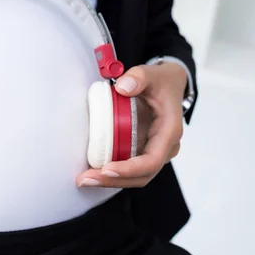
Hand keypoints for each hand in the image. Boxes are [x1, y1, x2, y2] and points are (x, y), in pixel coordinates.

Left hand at [77, 62, 186, 187]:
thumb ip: (138, 77)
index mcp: (169, 131)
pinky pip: (130, 169)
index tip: (107, 169)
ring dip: (111, 181)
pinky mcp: (144, 151)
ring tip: (84, 179)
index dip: (130, 168)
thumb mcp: (151, 73)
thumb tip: (123, 88)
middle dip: (114, 180)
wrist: (169, 84)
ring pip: (136, 176)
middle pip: (142, 175)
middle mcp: (165, 147)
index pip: (152, 160)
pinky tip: (92, 172)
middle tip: (86, 179)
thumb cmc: (161, 81)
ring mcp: (155, 152)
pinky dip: (113, 173)